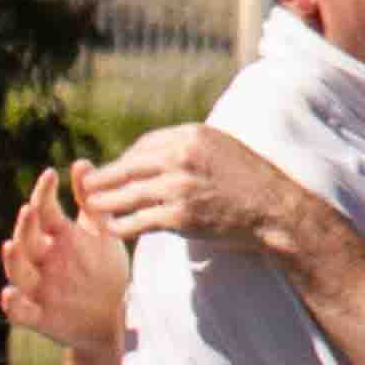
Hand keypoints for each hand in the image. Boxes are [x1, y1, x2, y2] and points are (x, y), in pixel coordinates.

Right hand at [0, 165, 129, 356]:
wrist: (115, 317)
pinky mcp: (40, 317)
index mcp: (58, 238)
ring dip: (13, 260)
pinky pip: (21, 312)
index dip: (44, 193)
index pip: (45, 211)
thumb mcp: (100, 234)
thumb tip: (81, 163)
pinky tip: (9, 295)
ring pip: (19, 272)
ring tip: (10, 246)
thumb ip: (90, 203)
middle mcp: (44, 260)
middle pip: (27, 240)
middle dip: (26, 226)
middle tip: (29, 209)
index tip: (51, 174)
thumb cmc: (104, 271)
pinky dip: (13, 305)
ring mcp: (39, 288)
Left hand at [82, 123, 307, 253]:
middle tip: (87, 183)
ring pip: (129, 193)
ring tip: (91, 205)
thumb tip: (165, 152)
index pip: (146, 144)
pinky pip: (139, 220)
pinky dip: (122, 225)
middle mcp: (182, 156)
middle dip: (106, 176)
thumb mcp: (222, 149)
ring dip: (105, 200)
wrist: (277, 211)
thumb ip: (192, 148)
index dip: (127, 158)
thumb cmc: (253, 182)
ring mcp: (179, 186)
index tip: (117, 169)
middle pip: (130, 165)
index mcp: (192, 135)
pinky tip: (111, 228)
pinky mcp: (180, 216)